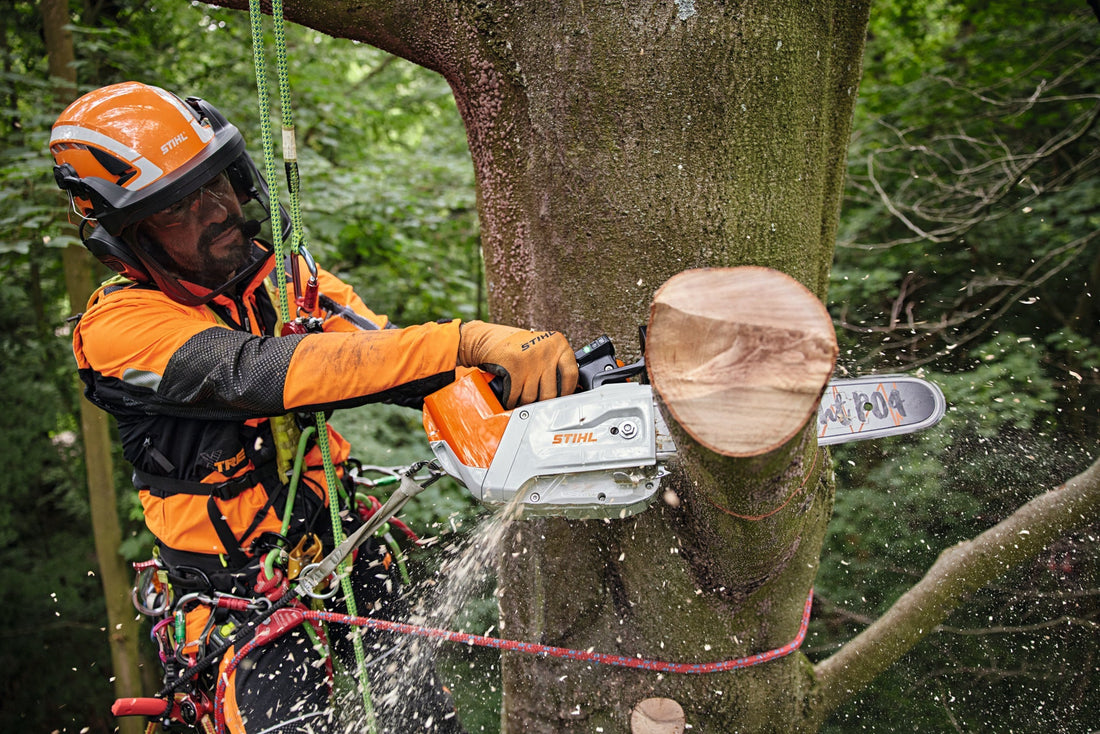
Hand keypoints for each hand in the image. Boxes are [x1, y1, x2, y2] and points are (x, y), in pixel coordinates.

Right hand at [458, 321, 578, 407]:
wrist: (487, 338)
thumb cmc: (517, 346)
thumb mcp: (542, 347)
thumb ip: (555, 363)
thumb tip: (568, 390)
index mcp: (558, 344)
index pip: (571, 374)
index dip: (568, 391)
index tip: (563, 398)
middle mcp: (546, 350)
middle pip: (550, 392)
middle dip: (542, 403)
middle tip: (538, 404)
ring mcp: (530, 360)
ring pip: (532, 397)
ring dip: (525, 404)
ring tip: (522, 401)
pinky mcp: (514, 368)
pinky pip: (516, 396)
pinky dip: (512, 402)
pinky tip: (511, 400)